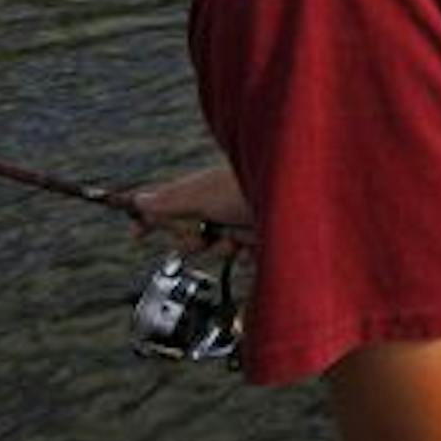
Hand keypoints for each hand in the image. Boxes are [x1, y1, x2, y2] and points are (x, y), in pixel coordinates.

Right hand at [130, 164, 255, 254]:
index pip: (170, 202)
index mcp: (206, 187)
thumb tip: (138, 199)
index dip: (152, 218)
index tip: (134, 234)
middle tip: (203, 238)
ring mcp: (245, 215)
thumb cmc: (257, 187)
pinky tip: (255, 248)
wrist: (305, 201)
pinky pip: (246, 251)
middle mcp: (224, 200)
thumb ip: (171, 201)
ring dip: (226, 246)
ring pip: (221, 244)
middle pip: (194, 229)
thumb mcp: (204, 196)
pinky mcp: (265, 231)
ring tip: (239, 240)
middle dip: (196, 239)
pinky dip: (248, 252)